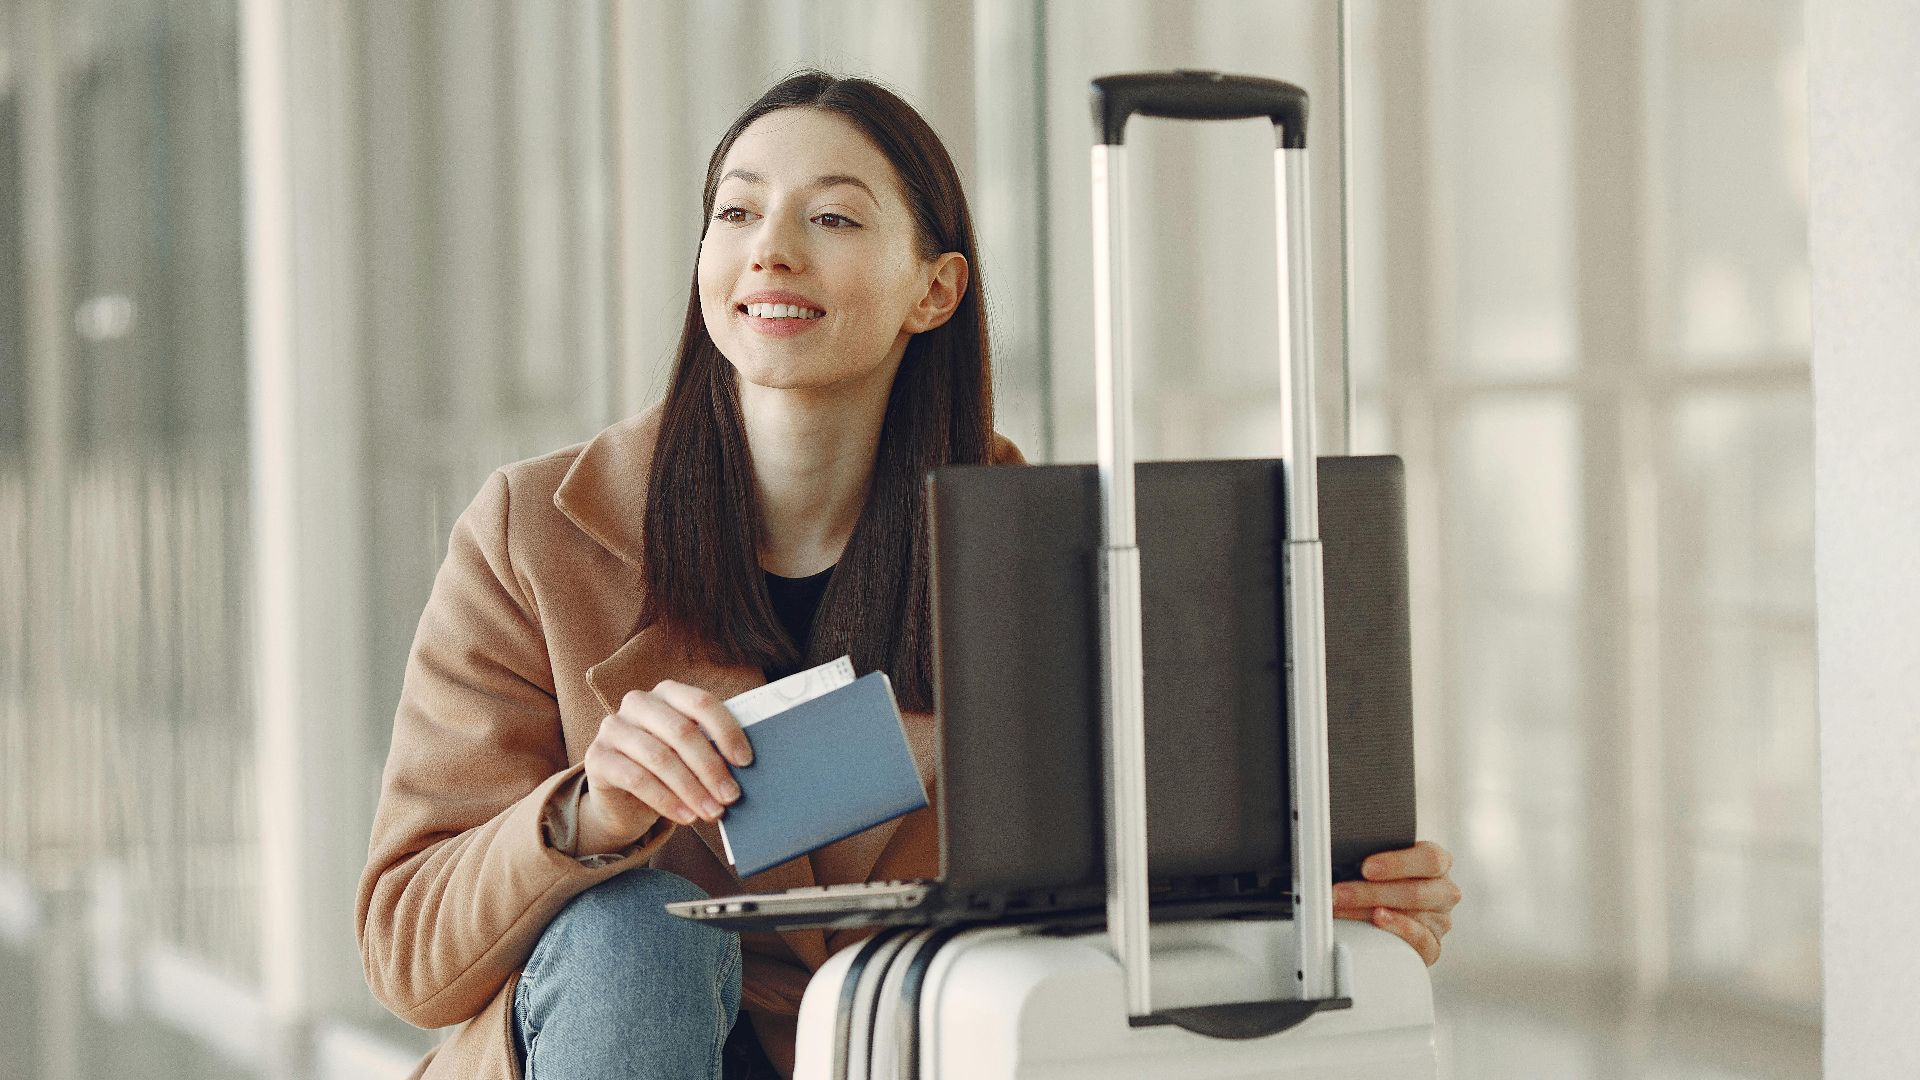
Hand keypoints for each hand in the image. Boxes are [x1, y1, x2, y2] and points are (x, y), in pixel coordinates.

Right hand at [576, 680, 754, 854]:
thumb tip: (747, 767)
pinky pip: (636, 779)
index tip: (746, 761)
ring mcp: (613, 728)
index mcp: (667, 692)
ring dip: (692, 789)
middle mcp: (637, 703)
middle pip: (681, 732)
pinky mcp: (597, 757)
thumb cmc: (668, 769)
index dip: (726, 732)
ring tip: (712, 812)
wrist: (623, 798)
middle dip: (710, 767)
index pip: (701, 703)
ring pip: (660, 758)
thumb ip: (712, 748)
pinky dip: (666, 801)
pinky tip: (686, 816)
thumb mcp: (690, 753)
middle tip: (731, 796)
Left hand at [1332, 840, 1458, 965]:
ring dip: (1369, 910)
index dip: (1398, 863)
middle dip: (1371, 892)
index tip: (1365, 867)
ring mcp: (1441, 920)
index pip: (1430, 858)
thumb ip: (1374, 857)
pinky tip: (1376, 920)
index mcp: (1438, 862)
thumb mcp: (1383, 861)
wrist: (1388, 902)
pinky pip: (1420, 940)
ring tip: (1341, 907)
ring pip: (1412, 914)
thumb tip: (1343, 856)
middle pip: (1415, 891)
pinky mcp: (1433, 945)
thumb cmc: (1384, 878)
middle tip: (1340, 892)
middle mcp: (1444, 890)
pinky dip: (1395, 929)